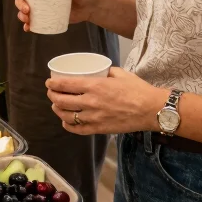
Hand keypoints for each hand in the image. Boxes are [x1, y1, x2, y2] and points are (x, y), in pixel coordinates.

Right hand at [15, 0, 99, 31]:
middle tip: (26, 9)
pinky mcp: (46, 16)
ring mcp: (42, 5)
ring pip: (25, 9)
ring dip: (21, 14)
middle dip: (20, 2)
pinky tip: (28, 28)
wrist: (90, 6)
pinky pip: (33, 20)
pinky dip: (28, 24)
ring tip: (27, 19)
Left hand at [46, 66, 168, 134]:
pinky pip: (77, 129)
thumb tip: (96, 71)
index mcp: (95, 86)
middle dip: (52, 96)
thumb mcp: (120, 74)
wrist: (152, 109)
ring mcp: (94, 117)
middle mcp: (91, 102)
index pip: (65, 85)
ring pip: (67, 116)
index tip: (49, 82)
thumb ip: (104, 72)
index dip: (53, 84)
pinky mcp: (99, 129)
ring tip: (56, 106)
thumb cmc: (138, 90)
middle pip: (62, 101)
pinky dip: (68, 125)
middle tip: (51, 93)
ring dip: (57, 110)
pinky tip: (66, 121)